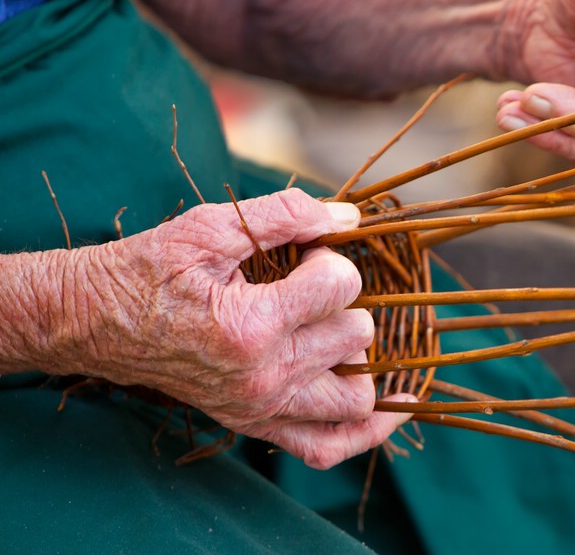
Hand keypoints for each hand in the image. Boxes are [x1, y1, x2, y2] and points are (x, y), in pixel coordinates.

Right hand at [55, 189, 409, 468]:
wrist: (92, 320)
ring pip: (357, 395)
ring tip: (335, 328)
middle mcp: (262, 377)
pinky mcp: (254, 424)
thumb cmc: (148, 270)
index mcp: (250, 326)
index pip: (341, 287)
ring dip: (359, 357)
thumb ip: (286, 216)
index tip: (303, 251)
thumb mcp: (210, 227)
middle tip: (308, 284)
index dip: (330, 256)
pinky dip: (366, 431)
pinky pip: (328, 447)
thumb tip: (349, 217)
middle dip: (343, 299)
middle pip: (358, 335)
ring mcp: (259, 408)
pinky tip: (392, 404)